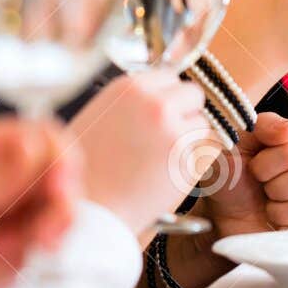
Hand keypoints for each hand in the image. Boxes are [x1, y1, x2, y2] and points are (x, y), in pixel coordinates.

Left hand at [0, 117, 80, 287]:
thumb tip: (36, 146)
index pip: (39, 135)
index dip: (57, 154)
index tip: (59, 183)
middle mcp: (7, 172)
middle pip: (61, 166)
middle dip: (63, 193)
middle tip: (57, 217)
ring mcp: (21, 203)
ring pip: (66, 198)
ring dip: (59, 220)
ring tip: (39, 242)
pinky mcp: (31, 233)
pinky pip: (60, 228)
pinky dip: (52, 239)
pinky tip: (33, 251)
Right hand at [66, 72, 208, 230]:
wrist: (87, 211)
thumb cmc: (83, 169)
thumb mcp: (99, 117)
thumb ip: (131, 102)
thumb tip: (158, 95)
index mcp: (129, 87)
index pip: (170, 77)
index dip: (167, 97)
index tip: (162, 114)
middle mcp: (155, 104)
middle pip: (193, 95)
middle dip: (185, 113)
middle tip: (166, 137)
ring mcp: (174, 131)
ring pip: (201, 125)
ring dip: (189, 139)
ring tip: (160, 161)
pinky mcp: (188, 161)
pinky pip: (204, 153)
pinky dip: (192, 163)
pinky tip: (166, 175)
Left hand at [201, 114, 287, 233]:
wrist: (228, 214)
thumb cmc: (233, 174)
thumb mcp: (237, 141)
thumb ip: (264, 126)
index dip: (266, 162)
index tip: (254, 165)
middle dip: (272, 187)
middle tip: (263, 186)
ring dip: (277, 210)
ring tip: (272, 203)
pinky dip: (286, 229)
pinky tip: (281, 221)